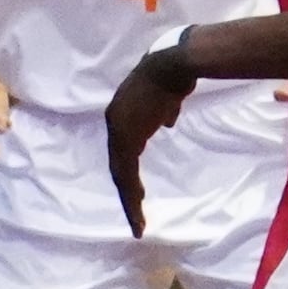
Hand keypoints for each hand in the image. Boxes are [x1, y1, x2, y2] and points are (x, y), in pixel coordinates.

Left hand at [107, 51, 192, 232]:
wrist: (171, 66)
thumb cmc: (172, 78)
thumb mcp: (166, 100)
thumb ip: (163, 112)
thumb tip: (166, 121)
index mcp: (122, 116)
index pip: (122, 151)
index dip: (129, 173)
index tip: (138, 192)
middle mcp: (115, 124)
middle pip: (118, 166)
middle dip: (127, 193)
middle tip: (135, 218)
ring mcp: (119, 130)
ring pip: (120, 173)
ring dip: (129, 199)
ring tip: (137, 222)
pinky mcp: (127, 137)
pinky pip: (126, 171)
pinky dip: (131, 191)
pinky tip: (138, 205)